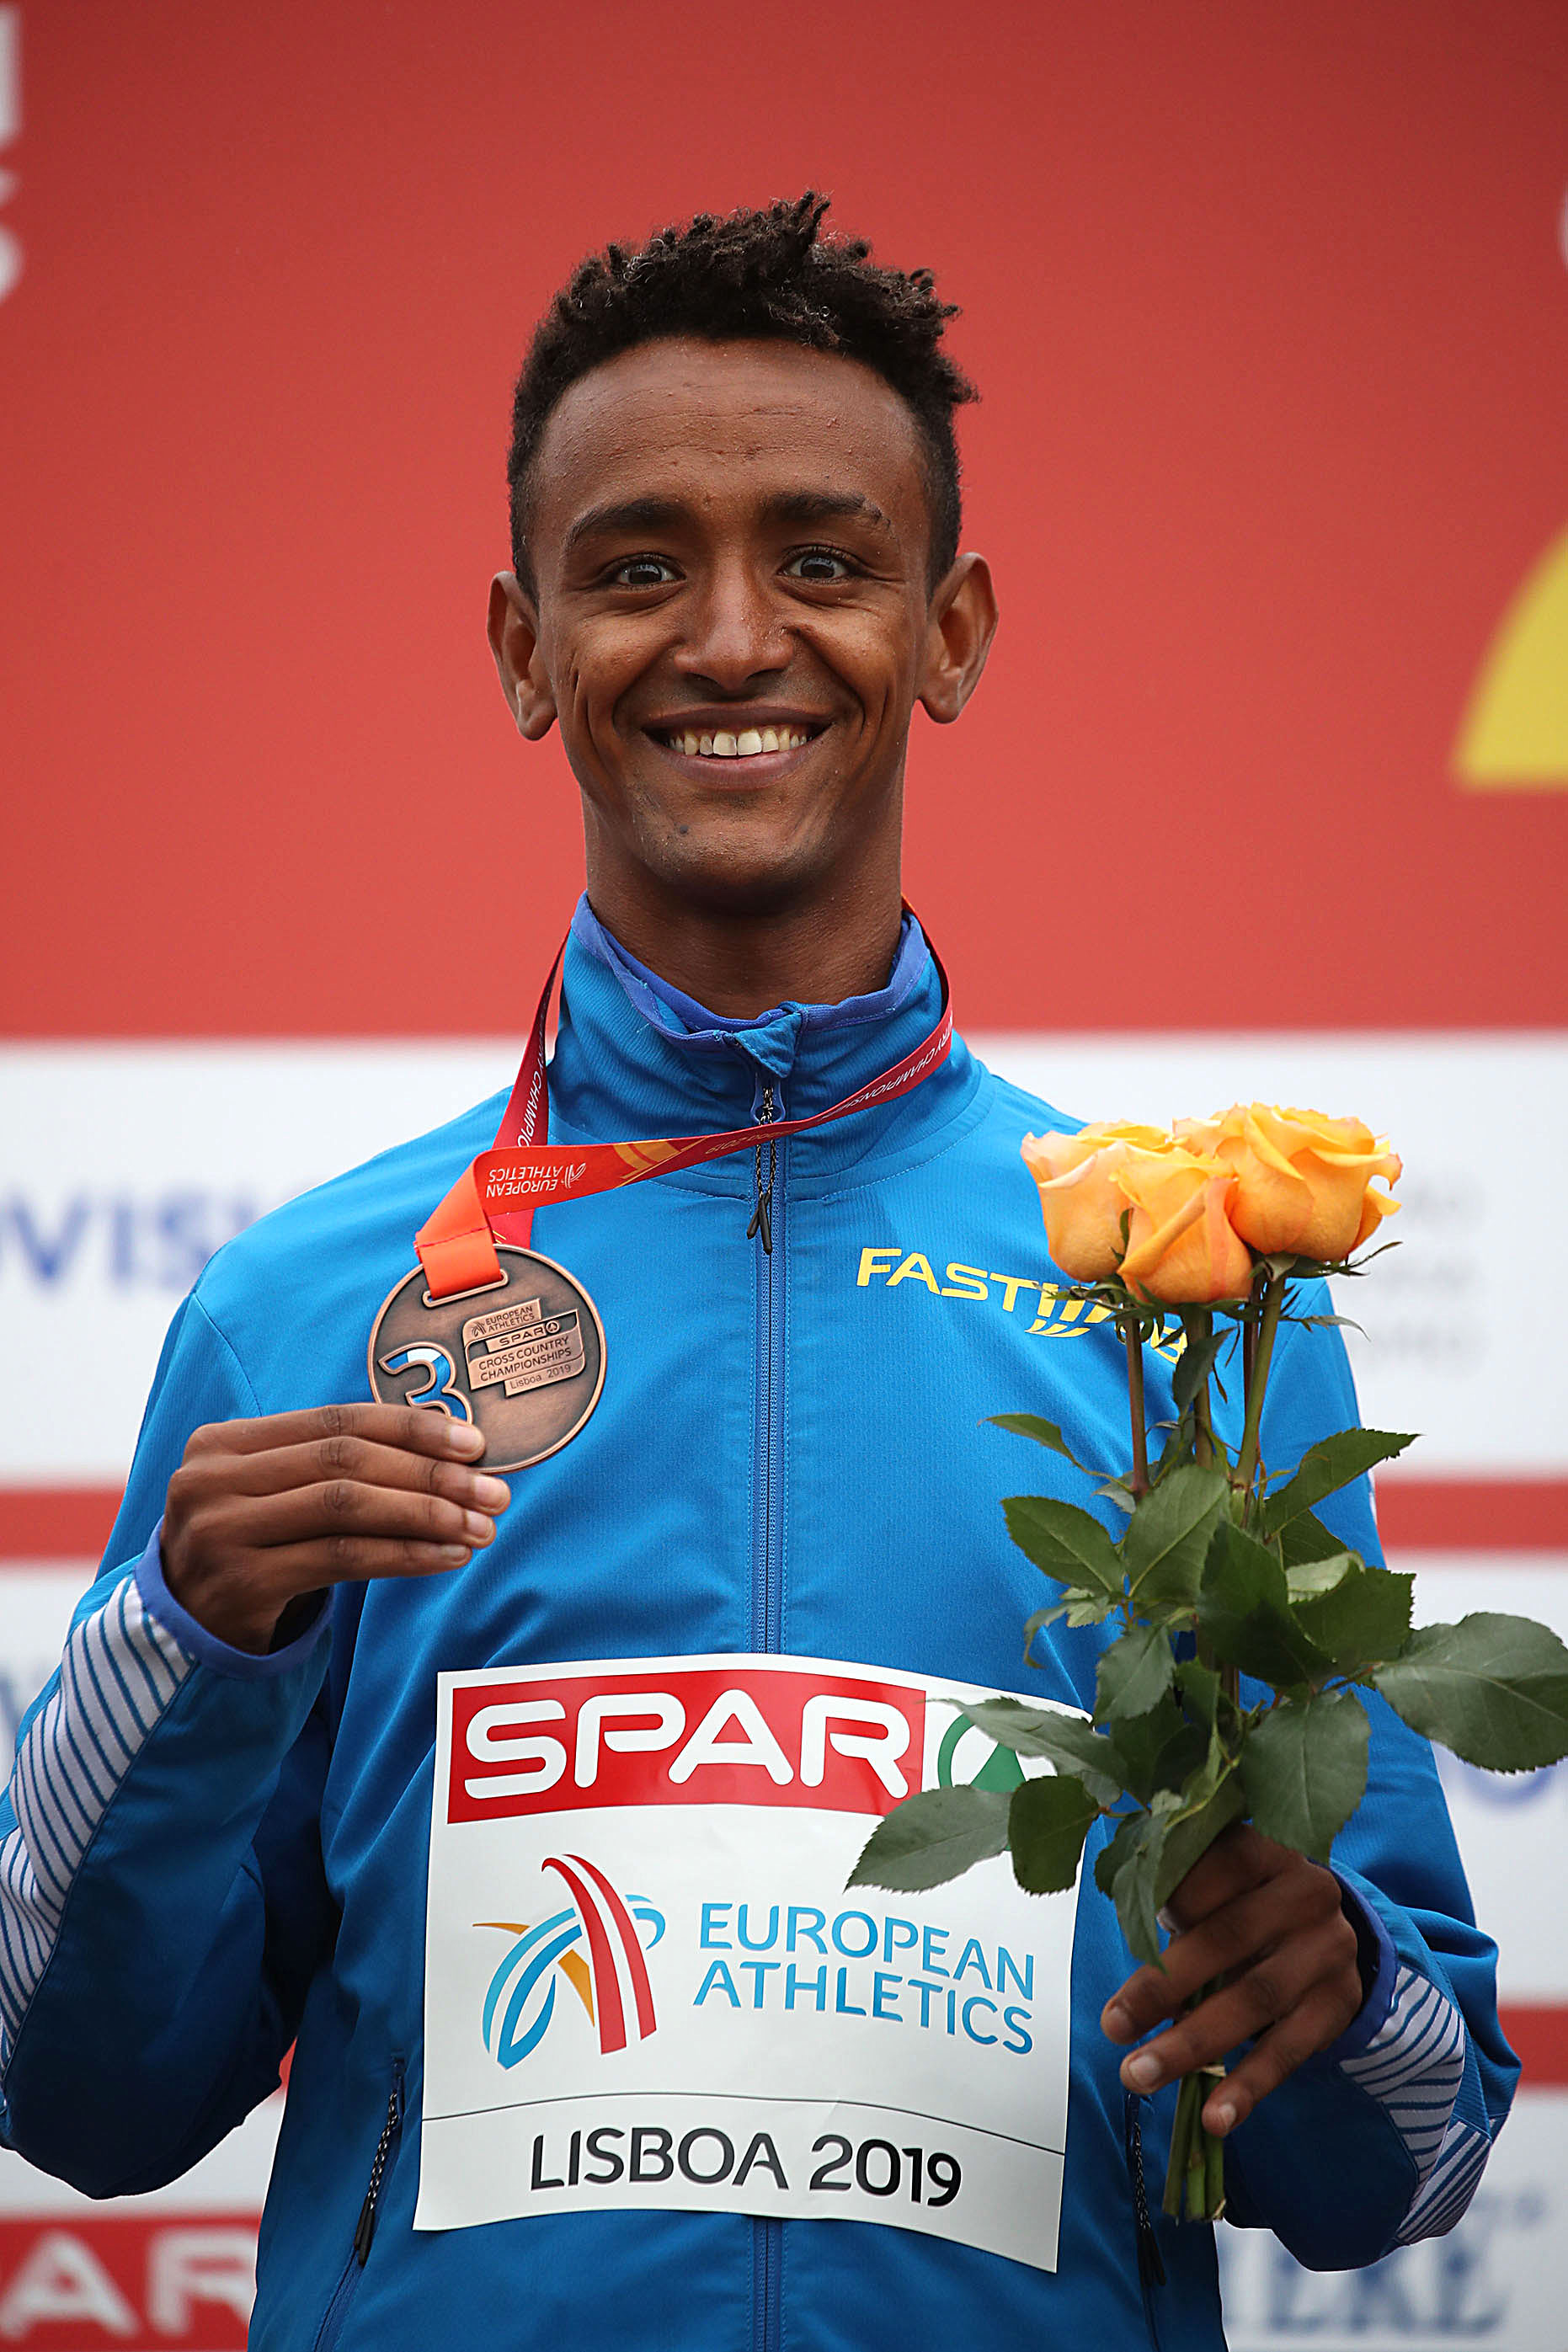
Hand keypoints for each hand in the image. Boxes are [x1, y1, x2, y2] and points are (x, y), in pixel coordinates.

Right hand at [161, 1405, 509, 1654]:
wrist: (184, 1630)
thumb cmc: (252, 1547)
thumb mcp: (273, 1494)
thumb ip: (332, 1465)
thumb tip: (451, 1454)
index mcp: (223, 1441)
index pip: (336, 1421)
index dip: (411, 1429)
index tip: (475, 1444)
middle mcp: (212, 1480)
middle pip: (345, 1462)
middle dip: (430, 1474)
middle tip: (494, 1491)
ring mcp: (220, 1532)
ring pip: (346, 1509)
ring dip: (426, 1514)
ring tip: (481, 1527)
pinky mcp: (240, 1585)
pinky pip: (342, 1560)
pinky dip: (404, 1555)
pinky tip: (447, 1556)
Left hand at [1100, 1821, 1363, 2136]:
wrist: (1326, 1929)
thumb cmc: (1241, 1903)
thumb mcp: (1214, 1883)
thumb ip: (1175, 1897)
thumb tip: (1124, 1930)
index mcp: (1262, 1849)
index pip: (1207, 1874)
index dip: (1162, 1907)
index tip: (1121, 1940)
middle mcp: (1304, 1890)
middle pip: (1226, 1939)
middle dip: (1162, 1988)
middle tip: (1112, 2028)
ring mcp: (1329, 1948)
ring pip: (1255, 2000)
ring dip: (1191, 2044)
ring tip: (1139, 2076)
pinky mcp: (1339, 2002)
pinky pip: (1289, 2050)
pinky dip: (1248, 2087)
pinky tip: (1215, 2117)